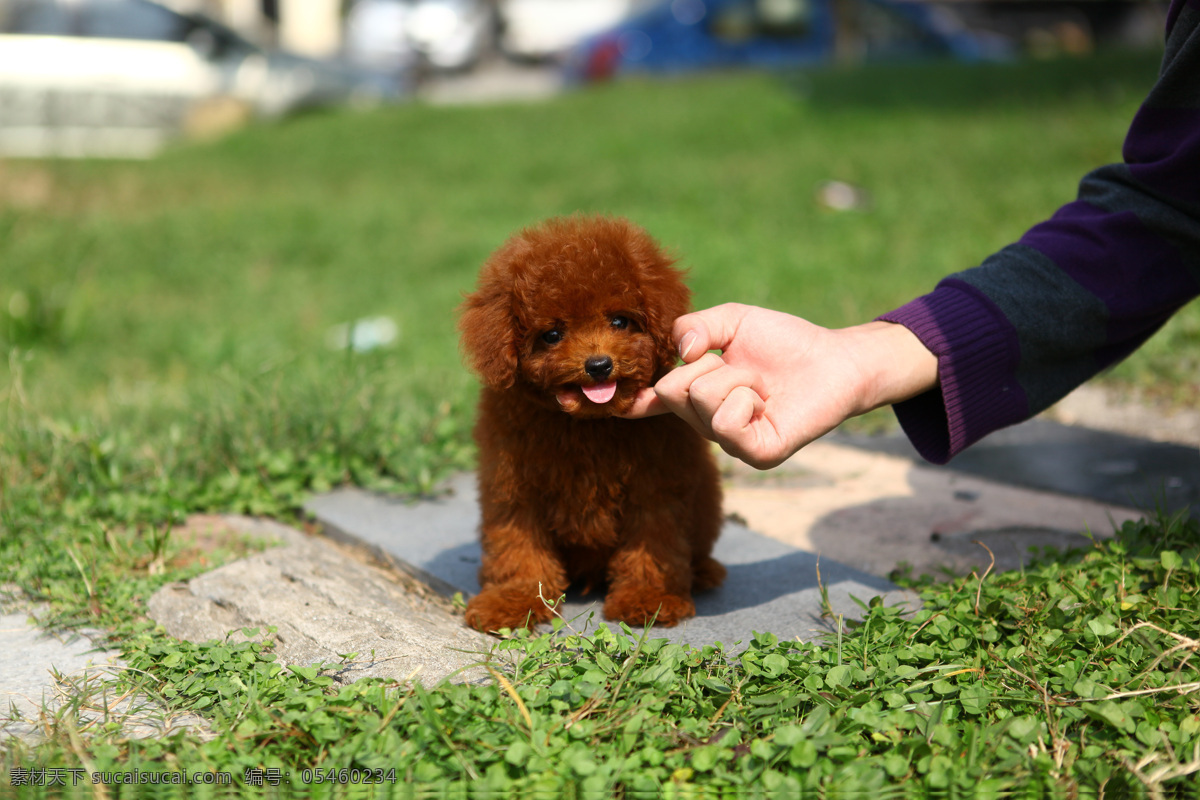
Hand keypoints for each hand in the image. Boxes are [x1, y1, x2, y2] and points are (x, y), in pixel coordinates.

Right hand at [620, 304, 937, 468]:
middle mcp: (705, 424)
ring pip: (701, 401)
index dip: (622, 401)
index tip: (590, 403)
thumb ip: (694, 327)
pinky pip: (728, 422)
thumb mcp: (731, 321)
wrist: (836, 359)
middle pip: (674, 390)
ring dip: (735, 379)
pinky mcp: (757, 454)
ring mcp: (730, 443)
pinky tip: (766, 401)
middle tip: (740, 367)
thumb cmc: (783, 342)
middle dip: (706, 367)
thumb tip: (680, 353)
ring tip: (761, 384)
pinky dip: (747, 398)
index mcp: (693, 396)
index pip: (648, 403)